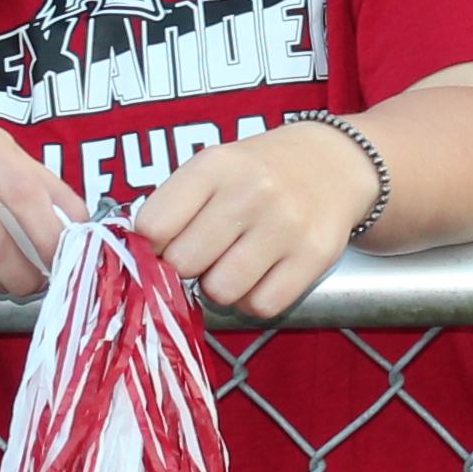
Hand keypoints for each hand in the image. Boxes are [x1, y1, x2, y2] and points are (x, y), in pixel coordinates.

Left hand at [130, 116, 383, 317]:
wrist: (334, 164)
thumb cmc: (257, 174)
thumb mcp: (212, 170)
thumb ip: (173, 209)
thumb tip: (138, 264)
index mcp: (215, 165)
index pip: (153, 226)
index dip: (152, 245)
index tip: (167, 242)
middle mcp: (251, 191)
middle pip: (184, 263)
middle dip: (187, 268)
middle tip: (205, 254)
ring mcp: (286, 225)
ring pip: (221, 291)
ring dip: (220, 288)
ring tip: (233, 264)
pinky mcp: (314, 257)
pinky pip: (261, 307)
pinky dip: (253, 300)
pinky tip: (259, 276)